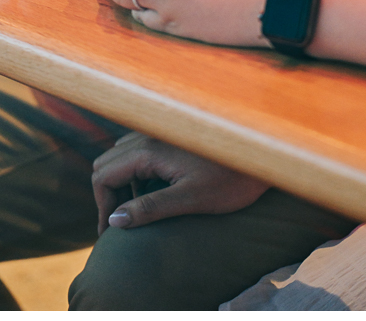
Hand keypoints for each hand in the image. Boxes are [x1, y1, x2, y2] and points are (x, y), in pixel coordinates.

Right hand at [92, 132, 268, 233]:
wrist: (263, 155)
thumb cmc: (231, 178)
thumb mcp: (190, 199)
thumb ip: (150, 208)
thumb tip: (114, 221)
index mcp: (148, 149)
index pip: (103, 175)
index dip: (102, 207)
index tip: (112, 234)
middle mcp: (149, 134)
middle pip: (107, 163)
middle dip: (108, 195)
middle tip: (122, 225)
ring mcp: (159, 132)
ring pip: (121, 156)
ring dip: (122, 184)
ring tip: (139, 212)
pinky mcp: (170, 136)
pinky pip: (139, 152)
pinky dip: (136, 173)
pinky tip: (156, 192)